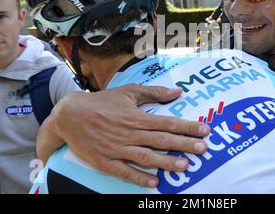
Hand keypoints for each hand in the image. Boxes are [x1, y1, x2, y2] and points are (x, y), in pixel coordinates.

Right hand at [38, 84, 209, 187]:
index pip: (167, 122)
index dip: (187, 127)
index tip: (204, 130)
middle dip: (183, 145)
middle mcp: (129, 133)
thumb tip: (177, 91)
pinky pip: (124, 172)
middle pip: (161, 140)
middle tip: (203, 149)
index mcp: (136, 117)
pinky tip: (154, 182)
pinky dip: (139, 177)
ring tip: (184, 166)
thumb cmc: (102, 102)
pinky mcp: (105, 161)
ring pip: (145, 157)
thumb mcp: (128, 92)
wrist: (69, 116)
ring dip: (166, 162)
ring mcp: (116, 149)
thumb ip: (153, 92)